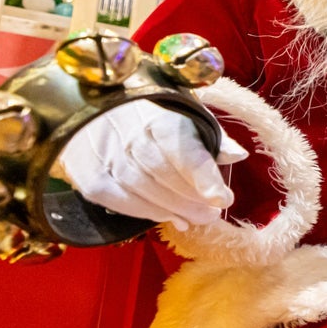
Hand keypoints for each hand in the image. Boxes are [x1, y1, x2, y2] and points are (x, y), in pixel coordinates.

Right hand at [59, 99, 245, 230]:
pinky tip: (168, 218)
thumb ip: (213, 138)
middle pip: (163, 174)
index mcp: (159, 116)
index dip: (204, 177)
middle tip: (212, 213)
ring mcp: (104, 154)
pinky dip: (146, 213)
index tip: (224, 198)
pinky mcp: (88, 173)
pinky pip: (118, 200)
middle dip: (192, 198)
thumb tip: (238, 155)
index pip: (182, 150)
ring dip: (173, 210)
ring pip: (141, 189)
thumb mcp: (186, 116)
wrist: (92, 109)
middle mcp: (128, 133)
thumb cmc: (151, 115)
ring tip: (196, 219)